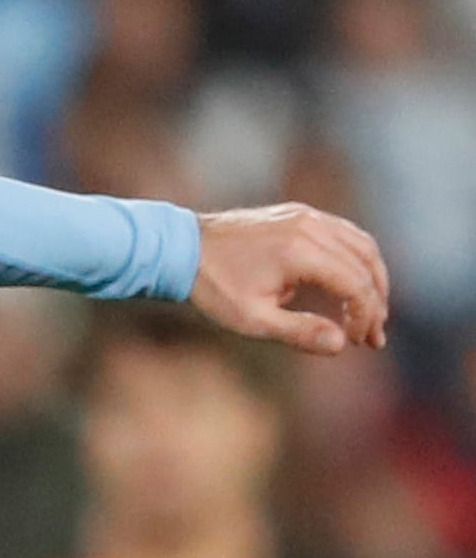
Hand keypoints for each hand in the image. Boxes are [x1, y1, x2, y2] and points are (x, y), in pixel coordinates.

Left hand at [191, 203, 389, 356]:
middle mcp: (312, 226)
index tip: (360, 342)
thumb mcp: (251, 319)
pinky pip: (344, 234)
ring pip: (361, 244)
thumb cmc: (213, 286)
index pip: (356, 283)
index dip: (365, 315)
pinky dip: (356, 260)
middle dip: (375, 301)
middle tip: (373, 336)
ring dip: (372, 279)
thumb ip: (298, 331)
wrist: (182, 247)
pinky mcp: (301, 214)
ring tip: (369, 314)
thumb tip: (340, 344)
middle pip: (366, 262)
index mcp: (302, 251)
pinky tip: (351, 285)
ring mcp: (308, 216)